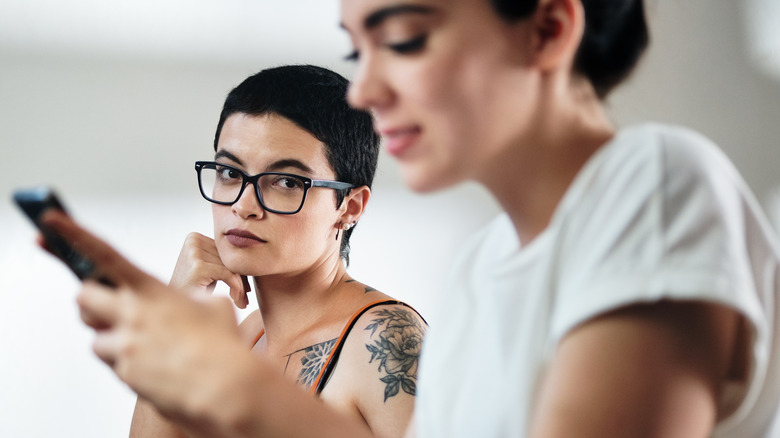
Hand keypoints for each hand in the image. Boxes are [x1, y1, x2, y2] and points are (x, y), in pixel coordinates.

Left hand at [40, 211, 251, 427]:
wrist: (223, 386)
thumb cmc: (222, 344)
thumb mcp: (211, 305)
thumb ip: (188, 298)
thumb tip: (184, 302)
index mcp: (151, 290)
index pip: (106, 255)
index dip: (75, 234)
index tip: (51, 219)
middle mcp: (131, 314)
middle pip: (84, 298)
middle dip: (91, 302)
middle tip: (108, 308)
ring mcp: (126, 345)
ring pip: (96, 338)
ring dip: (112, 338)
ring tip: (144, 344)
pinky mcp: (125, 373)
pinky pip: (114, 364)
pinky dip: (128, 363)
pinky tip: (154, 365)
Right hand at [170, 232, 250, 308]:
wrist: (174, 310)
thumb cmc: (194, 290)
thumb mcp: (209, 268)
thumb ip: (223, 258)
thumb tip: (253, 256)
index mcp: (195, 237)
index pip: (226, 251)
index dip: (238, 269)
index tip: (247, 288)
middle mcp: (193, 240)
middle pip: (229, 258)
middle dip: (241, 279)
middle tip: (246, 297)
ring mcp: (194, 252)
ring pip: (231, 266)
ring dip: (240, 286)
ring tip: (243, 302)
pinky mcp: (198, 266)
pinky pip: (228, 274)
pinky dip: (236, 287)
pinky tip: (237, 300)